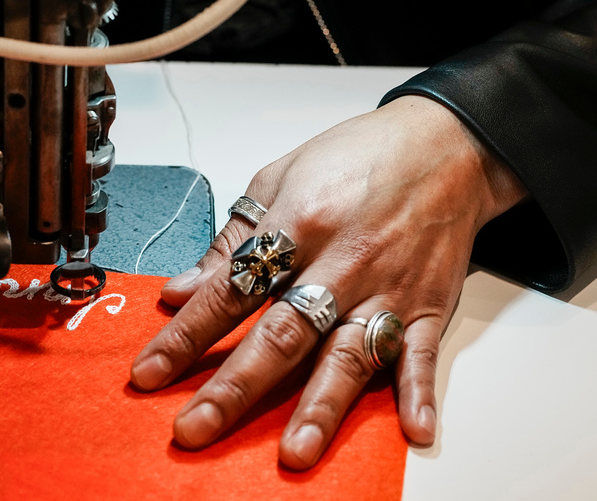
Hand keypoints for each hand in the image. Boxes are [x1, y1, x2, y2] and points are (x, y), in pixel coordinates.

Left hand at [129, 95, 526, 467]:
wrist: (446, 144)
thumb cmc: (360, 155)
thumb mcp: (282, 176)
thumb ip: (233, 239)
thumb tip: (181, 291)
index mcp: (298, 222)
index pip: (230, 291)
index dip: (186, 335)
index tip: (150, 373)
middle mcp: (341, 262)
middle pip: (281, 333)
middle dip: (234, 386)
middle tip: (194, 429)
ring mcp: (387, 287)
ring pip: (348, 354)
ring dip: (320, 406)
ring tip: (294, 452)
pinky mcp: (429, 303)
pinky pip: (421, 353)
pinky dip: (418, 391)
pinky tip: (412, 429)